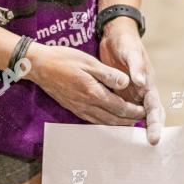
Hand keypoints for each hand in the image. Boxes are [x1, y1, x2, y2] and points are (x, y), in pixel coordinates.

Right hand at [25, 42, 145, 124]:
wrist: (39, 66)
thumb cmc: (63, 59)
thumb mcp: (88, 61)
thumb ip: (108, 74)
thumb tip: (126, 82)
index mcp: (93, 93)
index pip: (119, 107)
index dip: (133, 111)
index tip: (144, 112)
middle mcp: (87, 105)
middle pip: (113, 119)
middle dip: (129, 121)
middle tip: (142, 120)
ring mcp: (79, 108)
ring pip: (103, 122)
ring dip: (118, 124)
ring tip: (129, 122)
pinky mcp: (73, 107)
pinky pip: (92, 120)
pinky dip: (105, 122)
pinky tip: (108, 119)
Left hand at [98, 18, 163, 144]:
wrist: (115, 36)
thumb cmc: (126, 43)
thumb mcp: (131, 52)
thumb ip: (136, 67)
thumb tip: (141, 82)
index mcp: (148, 84)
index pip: (154, 108)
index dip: (155, 124)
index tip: (153, 138)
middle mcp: (141, 92)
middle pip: (147, 116)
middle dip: (147, 132)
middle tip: (144, 148)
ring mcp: (130, 93)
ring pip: (133, 116)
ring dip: (131, 129)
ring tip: (127, 147)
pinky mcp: (118, 92)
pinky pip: (119, 110)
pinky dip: (117, 120)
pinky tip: (110, 130)